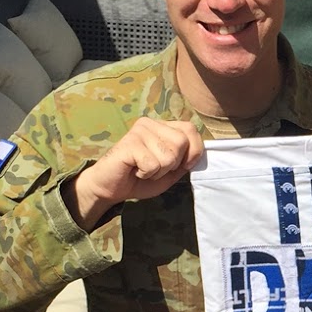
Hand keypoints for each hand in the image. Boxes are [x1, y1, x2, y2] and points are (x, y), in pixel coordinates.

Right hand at [65, 118, 204, 230]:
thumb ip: (185, 162)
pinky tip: (135, 170)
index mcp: (162, 126)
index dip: (194, 152)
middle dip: (173, 164)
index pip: (191, 129)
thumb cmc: (140, 178)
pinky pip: (152, 164)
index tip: (182, 166)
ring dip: (158, 171)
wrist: (110, 187)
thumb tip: (201, 154)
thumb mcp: (170, 172)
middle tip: (155, 168)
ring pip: (169, 156)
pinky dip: (146, 174)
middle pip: (181, 143)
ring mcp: (139, 131)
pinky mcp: (129, 143)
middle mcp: (151, 123)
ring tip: (144, 169)